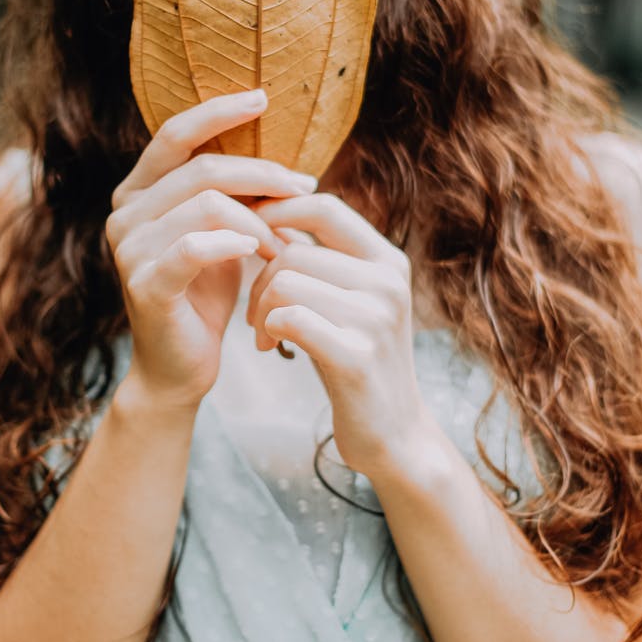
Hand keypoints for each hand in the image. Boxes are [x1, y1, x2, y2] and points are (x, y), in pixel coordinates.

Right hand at [105, 89, 317, 408]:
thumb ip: (237, 195)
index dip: (218, 111)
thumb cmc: (206, 295)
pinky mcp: (145, 284)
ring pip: (206, 204)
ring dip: (258, 219)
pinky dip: (234, 243)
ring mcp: (128, 248)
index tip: (263, 97)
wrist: (180, 366)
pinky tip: (261, 251)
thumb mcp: (224, 234)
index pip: (175, 133)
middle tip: (305, 189)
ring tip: (284, 244)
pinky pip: (194, 247)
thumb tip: (293, 164)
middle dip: (263, 175)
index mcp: (138, 191)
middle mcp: (124, 212)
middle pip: (202, 168)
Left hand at [245, 192, 431, 476]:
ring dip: (259, 310)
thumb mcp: (349, 301)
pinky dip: (268, 331)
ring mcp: (377, 318)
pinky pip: (289, 318)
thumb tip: (269, 210)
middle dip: (258, 282)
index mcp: (388, 261)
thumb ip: (320, 259)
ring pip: (284, 282)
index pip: (324, 207)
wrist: (394, 434)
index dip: (277, 212)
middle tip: (256, 316)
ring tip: (264, 336)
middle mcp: (388, 282)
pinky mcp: (357, 356)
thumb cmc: (357, 360)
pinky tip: (273, 349)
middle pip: (291, 253)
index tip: (247, 235)